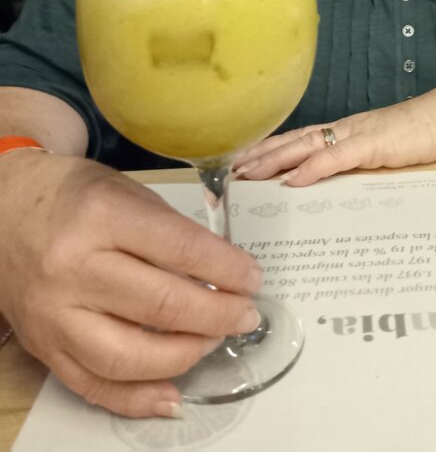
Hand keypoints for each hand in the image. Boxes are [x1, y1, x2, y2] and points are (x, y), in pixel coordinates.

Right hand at [0, 151, 261, 417]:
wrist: (5, 211)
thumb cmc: (77, 196)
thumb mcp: (128, 193)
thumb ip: (171, 233)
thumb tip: (223, 276)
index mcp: (102, 216)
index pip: (180, 249)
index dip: (227, 268)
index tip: (254, 278)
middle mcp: (75, 268)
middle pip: (161, 305)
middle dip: (218, 315)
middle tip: (246, 314)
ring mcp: (55, 314)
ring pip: (130, 356)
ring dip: (187, 355)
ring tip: (214, 340)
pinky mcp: (44, 348)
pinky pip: (95, 387)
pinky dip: (140, 398)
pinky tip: (175, 394)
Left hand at [234, 78, 435, 185]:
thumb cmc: (423, 134)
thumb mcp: (383, 152)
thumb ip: (359, 162)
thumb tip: (335, 181)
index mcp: (346, 131)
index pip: (299, 139)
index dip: (269, 149)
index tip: (243, 161)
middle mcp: (344, 129)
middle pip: (292, 140)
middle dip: (259, 155)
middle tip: (229, 170)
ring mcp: (356, 135)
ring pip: (304, 146)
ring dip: (273, 160)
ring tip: (247, 173)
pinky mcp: (372, 145)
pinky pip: (335, 157)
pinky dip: (310, 168)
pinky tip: (291, 180)